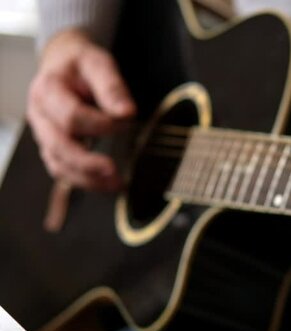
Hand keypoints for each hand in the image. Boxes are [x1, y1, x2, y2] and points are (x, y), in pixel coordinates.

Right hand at [27, 29, 135, 190]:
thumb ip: (112, 87)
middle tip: (114, 170)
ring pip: (58, 164)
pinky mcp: (51, 146)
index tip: (126, 122)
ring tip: (117, 184)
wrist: (63, 63)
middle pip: (58, 146)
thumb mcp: (99, 63)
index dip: (99, 124)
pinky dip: (84, 181)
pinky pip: (62, 170)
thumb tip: (127, 113)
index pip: (70, 116)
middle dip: (87, 162)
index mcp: (48, 90)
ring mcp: (43, 133)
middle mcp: (39, 114)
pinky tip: (108, 185)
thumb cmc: (81, 64)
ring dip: (87, 179)